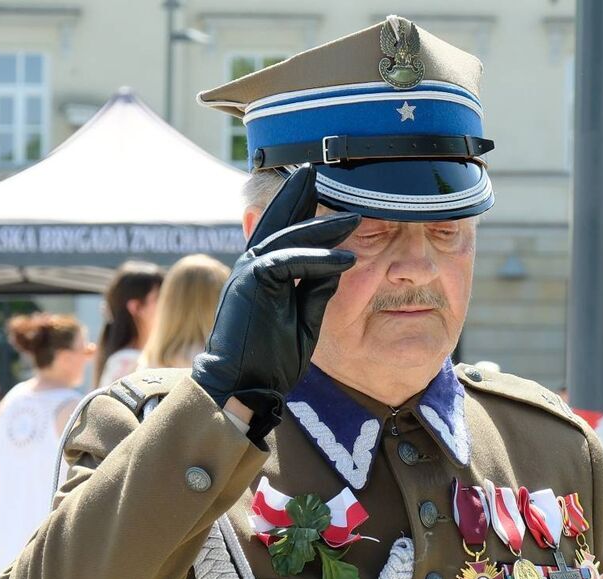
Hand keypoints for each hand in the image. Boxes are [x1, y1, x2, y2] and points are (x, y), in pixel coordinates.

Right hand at [191, 165, 359, 438]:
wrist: (245, 383)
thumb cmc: (271, 356)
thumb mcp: (305, 317)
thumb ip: (317, 288)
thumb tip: (338, 263)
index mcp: (264, 271)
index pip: (285, 232)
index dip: (302, 209)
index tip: (324, 189)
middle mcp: (253, 264)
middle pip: (280, 220)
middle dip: (300, 194)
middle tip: (322, 170)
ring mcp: (249, 271)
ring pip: (288, 237)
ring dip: (323, 226)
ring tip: (357, 217)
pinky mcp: (252, 283)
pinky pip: (290, 262)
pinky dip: (319, 258)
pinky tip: (346, 259)